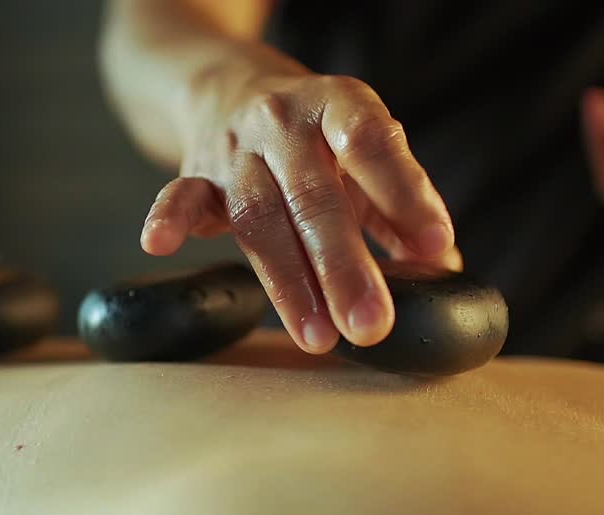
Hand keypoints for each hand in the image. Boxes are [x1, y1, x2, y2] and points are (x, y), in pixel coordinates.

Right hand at [139, 70, 459, 353]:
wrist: (229, 86)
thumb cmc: (317, 138)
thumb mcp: (365, 153)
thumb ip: (401, 208)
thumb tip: (443, 273)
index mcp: (338, 105)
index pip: (372, 144)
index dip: (406, 194)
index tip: (436, 247)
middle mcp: (284, 121)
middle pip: (314, 197)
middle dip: (343, 266)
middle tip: (371, 325)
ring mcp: (236, 150)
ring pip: (258, 217)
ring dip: (288, 283)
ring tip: (319, 338)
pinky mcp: (196, 174)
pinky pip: (179, 195)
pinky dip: (169, 218)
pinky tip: (159, 243)